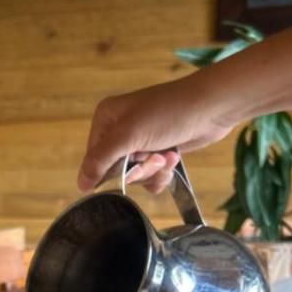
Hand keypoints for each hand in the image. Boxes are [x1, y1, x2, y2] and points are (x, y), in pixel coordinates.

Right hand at [76, 73, 236, 193]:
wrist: (211, 107)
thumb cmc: (170, 112)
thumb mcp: (129, 135)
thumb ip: (100, 160)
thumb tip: (81, 184)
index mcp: (106, 118)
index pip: (94, 159)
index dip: (112, 169)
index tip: (131, 162)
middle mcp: (120, 129)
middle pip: (116, 171)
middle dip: (138, 170)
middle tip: (154, 156)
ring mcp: (141, 141)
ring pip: (135, 176)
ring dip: (153, 171)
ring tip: (167, 154)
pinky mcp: (158, 151)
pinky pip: (151, 177)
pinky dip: (163, 173)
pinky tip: (174, 157)